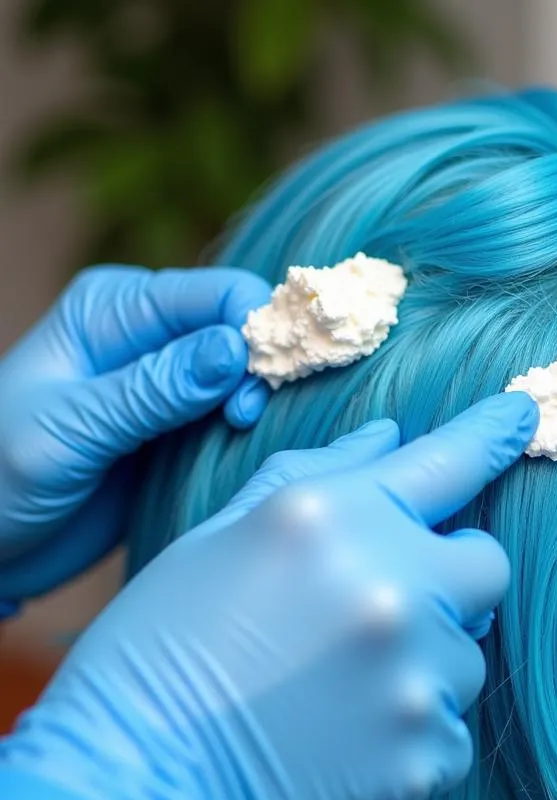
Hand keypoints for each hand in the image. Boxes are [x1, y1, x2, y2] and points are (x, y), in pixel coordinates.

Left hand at [0, 265, 271, 602]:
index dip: (253, 329)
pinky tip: (241, 445)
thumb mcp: (72, 431)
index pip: (215, 294)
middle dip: (261, 365)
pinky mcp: (182, 425)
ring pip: (247, 369)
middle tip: (244, 419)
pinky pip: (236, 410)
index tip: (256, 389)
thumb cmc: (2, 478)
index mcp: (111, 309)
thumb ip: (152, 389)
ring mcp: (168, 379)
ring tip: (239, 433)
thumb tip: (235, 348)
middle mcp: (146, 333)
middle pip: (240, 325)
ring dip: (259, 398)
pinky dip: (252, 424)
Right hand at [0, 391, 538, 799]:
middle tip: (388, 604)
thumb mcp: (221, 536)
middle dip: (452, 578)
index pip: (446, 461)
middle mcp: (391, 587)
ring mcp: (416, 674)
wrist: (136, 783)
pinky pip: (453, 731)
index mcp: (334, 519)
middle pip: (487, 565)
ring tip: (341, 691)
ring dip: (425, 664)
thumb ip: (317, 475)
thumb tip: (390, 437)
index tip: (523, 417)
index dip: (492, 434)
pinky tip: (347, 742)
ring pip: (469, 655)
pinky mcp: (425, 754)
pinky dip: (412, 734)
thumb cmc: (161, 649)